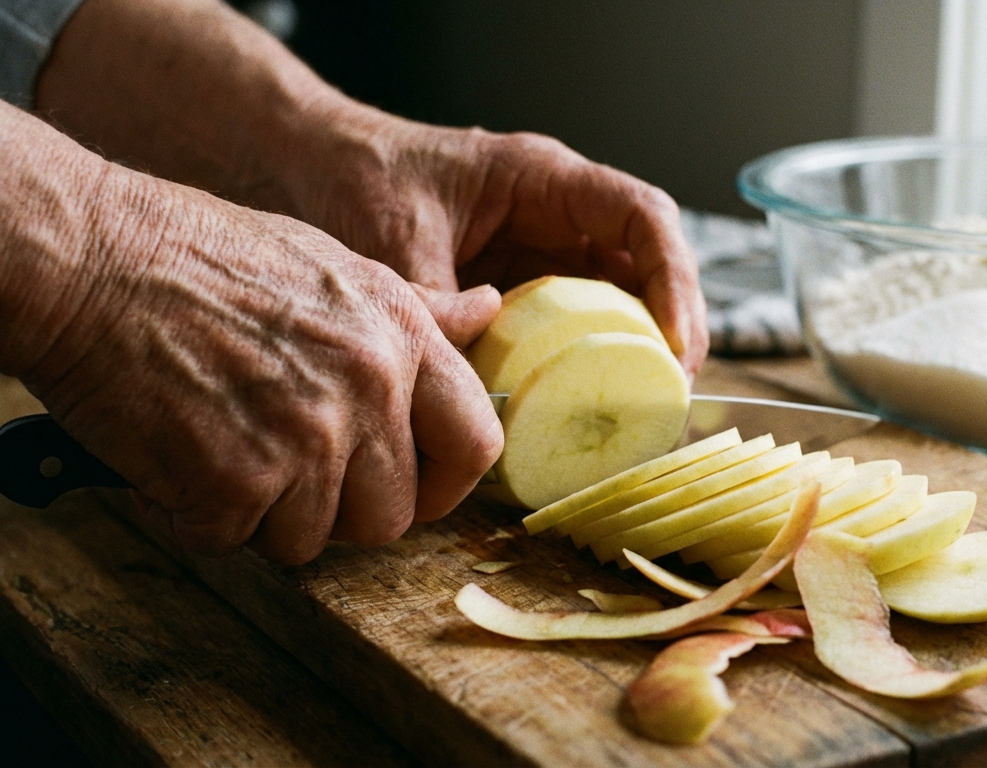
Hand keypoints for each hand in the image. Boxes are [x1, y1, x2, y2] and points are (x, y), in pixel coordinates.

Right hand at [20, 165, 502, 564]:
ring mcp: (306, 439)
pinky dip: (197, 515)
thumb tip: (488, 308)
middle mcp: (370, 389)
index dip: (446, 483)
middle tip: (285, 468)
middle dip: (339, 509)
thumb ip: (417, 309)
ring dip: (264, 513)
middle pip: (391, 515)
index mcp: (402, 335)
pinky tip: (176, 455)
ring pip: (312, 538)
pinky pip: (233, 540)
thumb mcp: (334, 262)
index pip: (476, 444)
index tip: (412, 488)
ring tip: (222, 444)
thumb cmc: (202, 255)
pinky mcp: (235, 481)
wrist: (92, 257)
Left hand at [281, 110, 709, 375]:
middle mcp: (557, 215)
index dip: (672, 278)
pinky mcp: (520, 290)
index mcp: (542, 180)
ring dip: (634, 352)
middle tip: (668, 394)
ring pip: (618, 301)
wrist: (308, 167)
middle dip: (669, 329)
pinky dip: (583, 366)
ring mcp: (542, 253)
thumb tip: (472, 390)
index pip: (641, 216)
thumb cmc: (356, 178)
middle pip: (647, 265)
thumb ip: (439, 310)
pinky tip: (580, 410)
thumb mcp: (396, 244)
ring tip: (641, 411)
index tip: (672, 343)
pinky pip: (571, 328)